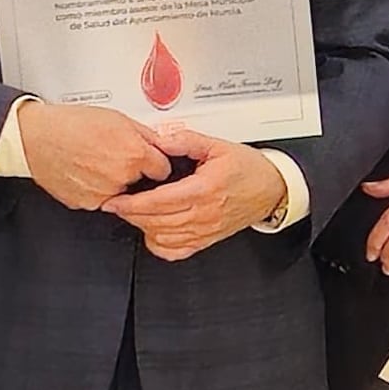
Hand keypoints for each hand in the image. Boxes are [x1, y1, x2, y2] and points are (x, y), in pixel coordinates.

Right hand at [17, 100, 175, 210]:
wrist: (36, 137)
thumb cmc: (71, 124)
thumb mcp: (117, 117)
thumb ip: (145, 134)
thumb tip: (162, 143)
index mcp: (134, 154)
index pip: (163, 169)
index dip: (155, 162)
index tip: (150, 160)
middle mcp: (121, 177)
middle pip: (141, 182)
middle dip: (134, 171)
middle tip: (114, 155)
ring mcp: (103, 193)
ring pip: (121, 193)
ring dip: (115, 182)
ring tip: (95, 161)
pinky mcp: (86, 203)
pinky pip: (100, 199)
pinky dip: (96, 189)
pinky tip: (85, 172)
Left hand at [108, 126, 287, 258]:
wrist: (273, 188)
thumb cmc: (249, 168)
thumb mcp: (218, 145)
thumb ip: (187, 140)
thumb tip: (160, 139)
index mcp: (204, 189)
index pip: (158, 202)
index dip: (131, 203)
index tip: (115, 201)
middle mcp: (204, 213)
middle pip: (156, 221)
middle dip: (131, 214)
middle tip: (117, 205)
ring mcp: (206, 230)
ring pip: (163, 237)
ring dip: (143, 227)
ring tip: (134, 214)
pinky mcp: (208, 239)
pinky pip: (177, 251)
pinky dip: (160, 245)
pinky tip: (153, 232)